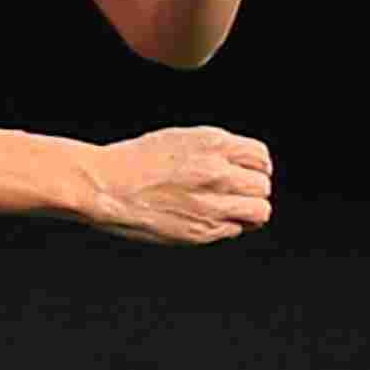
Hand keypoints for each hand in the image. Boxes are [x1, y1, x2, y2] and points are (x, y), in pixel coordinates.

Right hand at [88, 127, 273, 245]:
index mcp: (213, 144)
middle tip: (236, 194)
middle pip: (263, 186)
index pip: (261, 157)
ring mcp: (212, 204)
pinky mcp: (202, 230)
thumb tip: (243, 166)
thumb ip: (216, 151)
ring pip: (260, 211)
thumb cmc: (137, 162)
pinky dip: (228, 227)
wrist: (105, 186)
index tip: (247, 173)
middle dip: (253, 190)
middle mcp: (218, 172)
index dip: (256, 167)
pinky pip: (235, 230)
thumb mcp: (182, 139)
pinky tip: (207, 220)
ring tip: (231, 210)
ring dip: (249, 211)